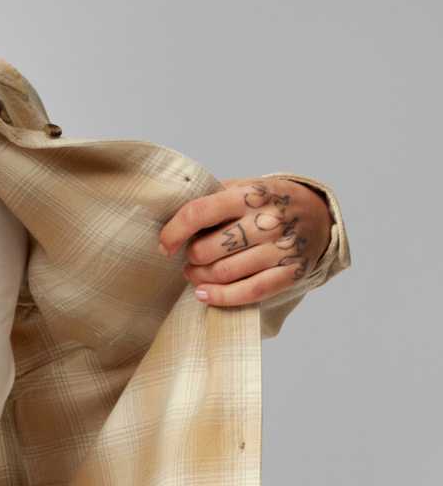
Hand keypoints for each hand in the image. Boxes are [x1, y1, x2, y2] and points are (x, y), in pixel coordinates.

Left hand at [158, 178, 330, 306]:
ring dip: (199, 278)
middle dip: (190, 258)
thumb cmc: (269, 203)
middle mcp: (268, 221)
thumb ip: (212, 198)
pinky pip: (248, 292)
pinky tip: (203, 293)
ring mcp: (281, 248)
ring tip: (195, 274)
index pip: (198, 213)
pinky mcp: (291, 273)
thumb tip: (171, 219)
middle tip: (190, 258)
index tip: (165, 246)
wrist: (320, 215)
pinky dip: (220, 297)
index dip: (173, 233)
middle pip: (207, 250)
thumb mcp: (244, 187)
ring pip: (224, 273)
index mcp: (251, 194)